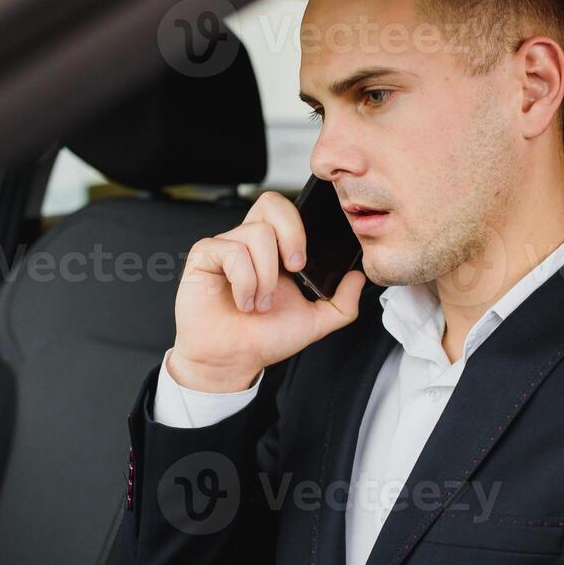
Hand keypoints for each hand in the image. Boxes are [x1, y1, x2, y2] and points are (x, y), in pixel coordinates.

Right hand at [169, 191, 365, 392]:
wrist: (231, 361)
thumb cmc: (262, 338)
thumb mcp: (314, 323)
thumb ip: (342, 303)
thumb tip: (358, 278)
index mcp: (275, 250)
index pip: (289, 211)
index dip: (301, 226)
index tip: (305, 263)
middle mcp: (250, 242)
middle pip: (271, 203)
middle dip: (290, 233)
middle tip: (294, 267)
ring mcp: (226, 246)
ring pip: (256, 234)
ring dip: (265, 276)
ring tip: (259, 303)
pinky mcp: (205, 255)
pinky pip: (231, 251)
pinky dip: (244, 281)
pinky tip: (242, 301)